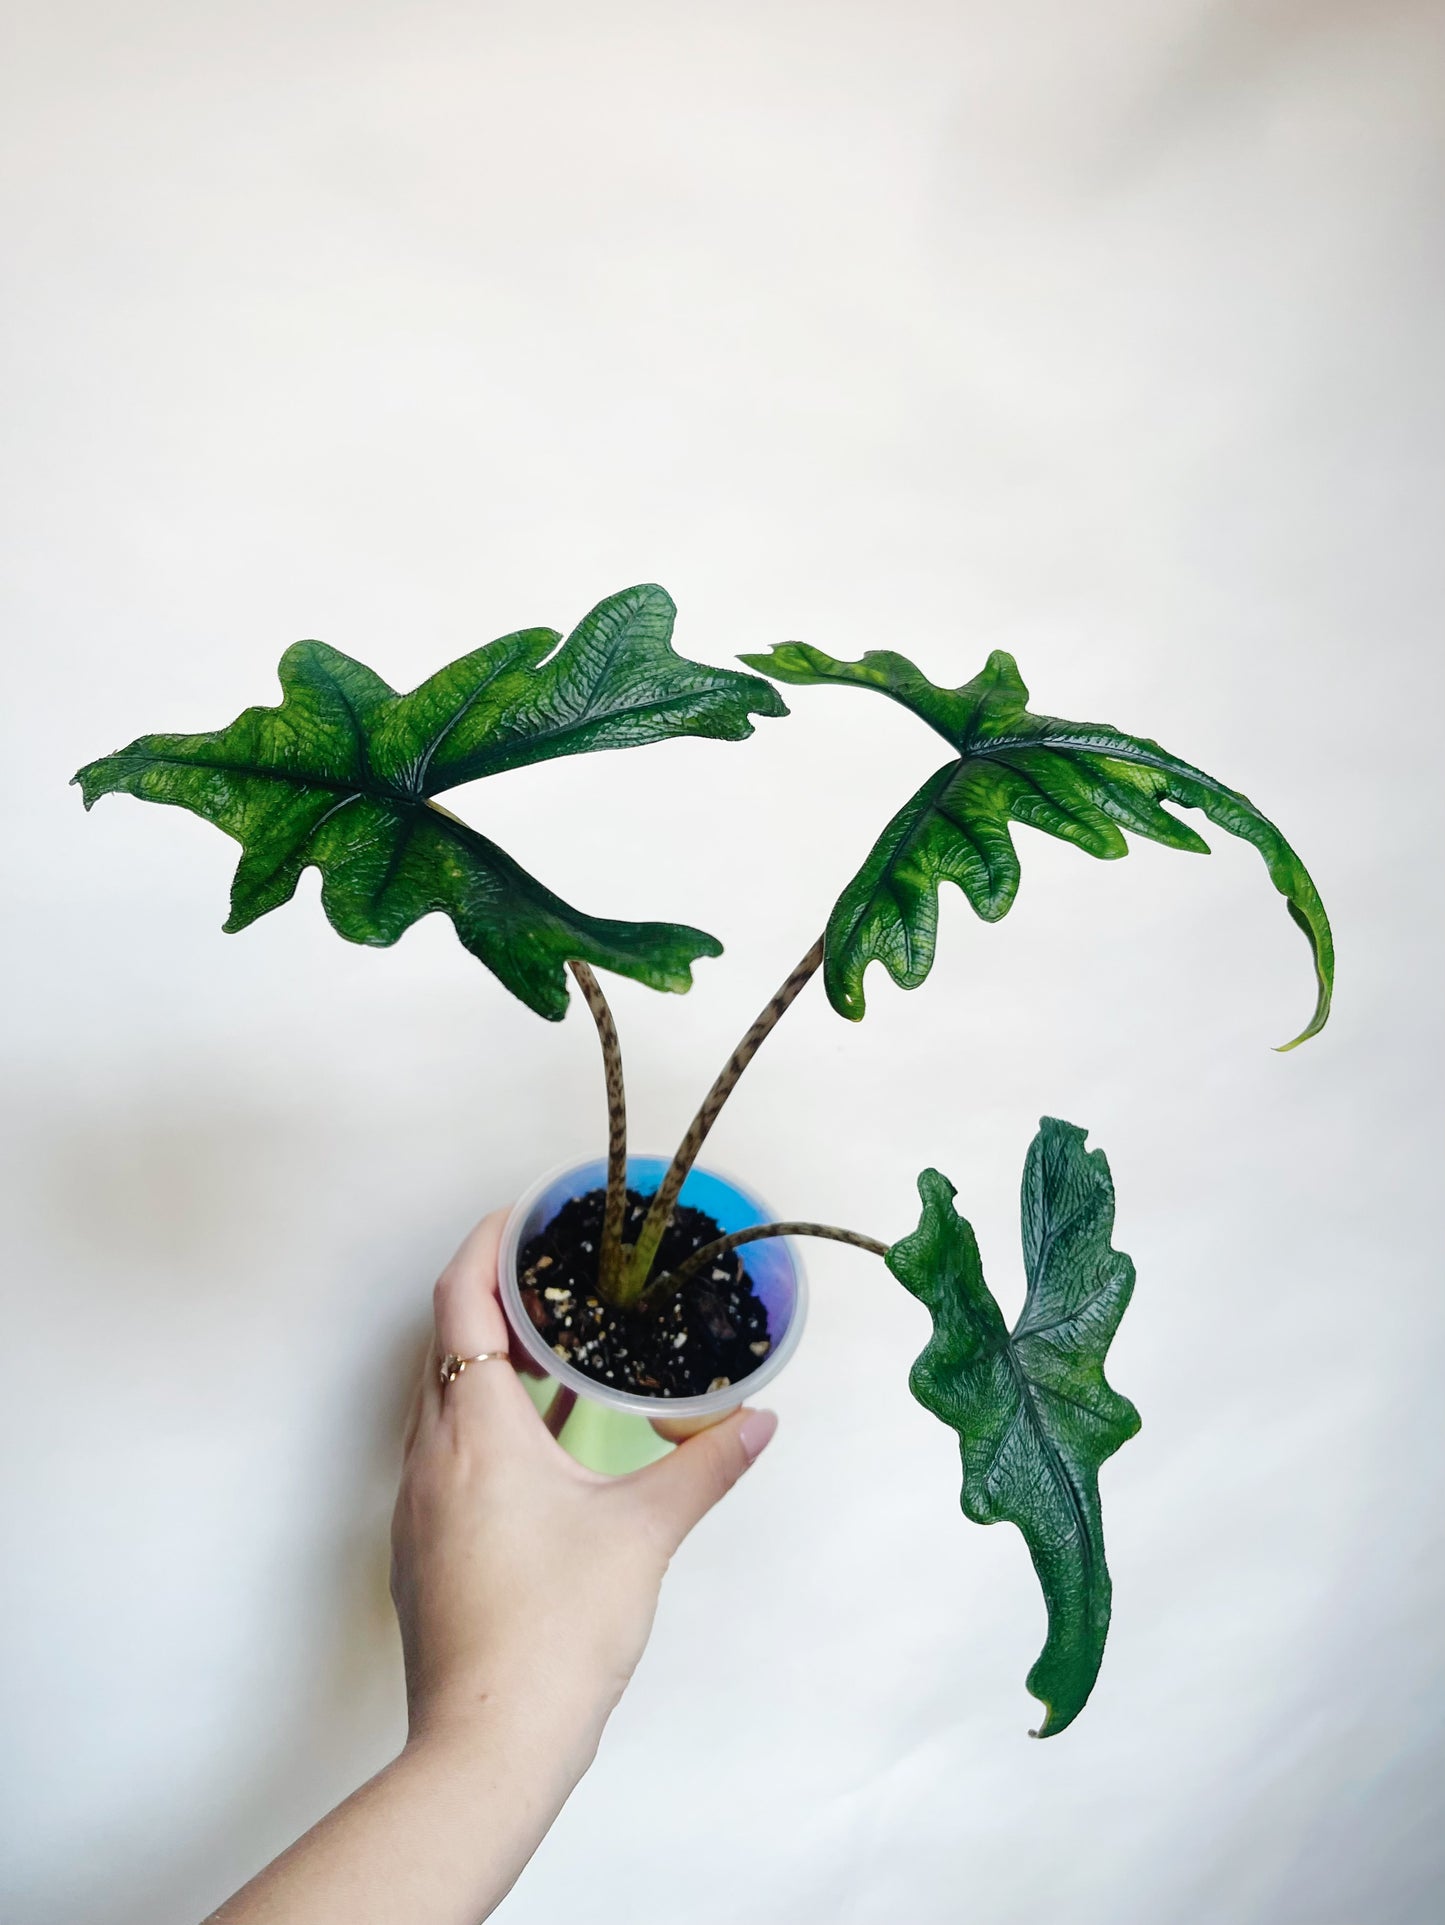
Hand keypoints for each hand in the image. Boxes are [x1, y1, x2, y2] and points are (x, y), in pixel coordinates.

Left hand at [390, 1209, 778, 1769]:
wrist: (487, 1744)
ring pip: (441, 1402)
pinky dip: (483, 1422)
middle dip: (491, 1300)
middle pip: (444, 1345)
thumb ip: (704, 1468)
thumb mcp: (644, 1534)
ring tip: (554, 1350)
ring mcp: (418, 1506)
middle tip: (551, 1277)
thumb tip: (757, 1424)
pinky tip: (540, 1448)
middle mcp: (431, 1456)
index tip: (517, 1214)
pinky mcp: (422, 1550)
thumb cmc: (557, 1632)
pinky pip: (444, 1454)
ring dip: (488, 1364)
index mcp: (476, 1431)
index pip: (460, 1302)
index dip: (484, 1247)